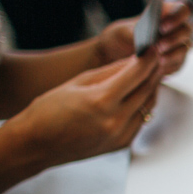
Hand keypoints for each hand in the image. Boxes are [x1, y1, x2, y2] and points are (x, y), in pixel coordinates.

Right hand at [11, 52, 163, 166]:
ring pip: (148, 106)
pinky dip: (142, 105)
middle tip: (155, 58)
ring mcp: (121, 135)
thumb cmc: (49, 111)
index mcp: (101, 101)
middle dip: (153, 71)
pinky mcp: (123, 144)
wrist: (37, 145)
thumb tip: (134, 59)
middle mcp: (115, 120)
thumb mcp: (78, 83)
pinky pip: (141, 120)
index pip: (136, 74)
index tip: (153, 48)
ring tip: (148, 74)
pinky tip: (137, 95)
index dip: (148, 59)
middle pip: (147, 89)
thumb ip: (109, 72)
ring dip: (150, 88)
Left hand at [96, 1, 192, 75]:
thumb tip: (146, 41)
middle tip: (159, 45)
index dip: (178, 16)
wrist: (123, 52)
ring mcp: (182, 44)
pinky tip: (157, 68)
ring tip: (158, 59)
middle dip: (174, 38)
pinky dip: (168, 66)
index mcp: (170, 11)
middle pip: (187, 30)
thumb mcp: (124, 30)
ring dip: (172, 54)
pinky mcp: (178, 61)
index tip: (162, 26)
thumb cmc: (126, 35)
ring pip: (185, 48)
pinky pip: (178, 64)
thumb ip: (136, 33)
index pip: (184, 9)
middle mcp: (180, 27)